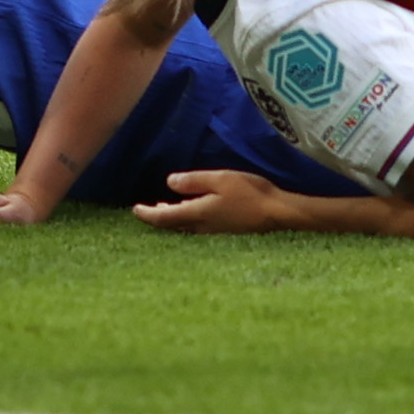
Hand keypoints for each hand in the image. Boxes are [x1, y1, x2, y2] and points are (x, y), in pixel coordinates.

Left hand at [132, 168, 286, 233]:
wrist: (279, 215)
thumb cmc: (250, 193)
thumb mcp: (220, 179)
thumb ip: (193, 181)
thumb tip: (169, 183)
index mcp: (197, 214)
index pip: (163, 218)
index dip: (146, 214)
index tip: (135, 209)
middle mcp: (202, 228)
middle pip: (172, 225)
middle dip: (157, 217)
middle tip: (145, 210)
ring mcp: (214, 232)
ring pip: (185, 227)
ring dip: (172, 218)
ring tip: (164, 209)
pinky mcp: (225, 233)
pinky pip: (198, 228)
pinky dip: (187, 219)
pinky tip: (192, 212)